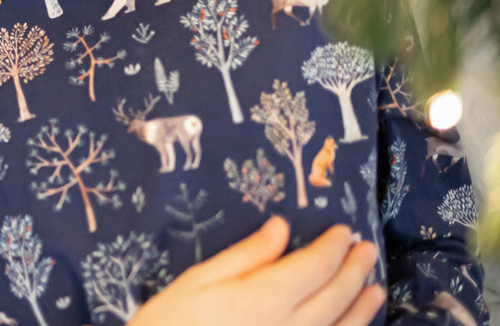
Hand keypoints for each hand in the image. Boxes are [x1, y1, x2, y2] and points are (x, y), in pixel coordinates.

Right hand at [127, 217, 384, 325]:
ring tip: (374, 289)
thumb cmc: (170, 324)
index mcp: (264, 298)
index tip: (343, 231)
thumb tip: (281, 227)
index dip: (333, 247)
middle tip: (366, 250)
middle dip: (354, 270)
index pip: (314, 266)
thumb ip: (245, 255)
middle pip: (335, 296)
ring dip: (363, 308)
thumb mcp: (197, 281)